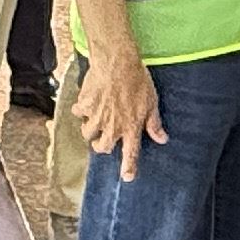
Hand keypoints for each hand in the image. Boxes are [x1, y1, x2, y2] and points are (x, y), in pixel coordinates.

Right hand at [78, 41, 163, 173]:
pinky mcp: (85, 104)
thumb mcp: (151, 102)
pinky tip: (86, 101)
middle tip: (100, 141)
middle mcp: (113, 126)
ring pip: (87, 133)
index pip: (131, 153)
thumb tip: (162, 139)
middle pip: (102, 147)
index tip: (127, 177)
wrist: (117, 62)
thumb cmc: (137, 80)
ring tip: (92, 120)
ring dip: (89, 129)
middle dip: (100, 146)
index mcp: (131, 126)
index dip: (129, 167)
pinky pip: (78, 112)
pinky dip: (80, 108)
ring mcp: (97, 116)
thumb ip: (154, 123)